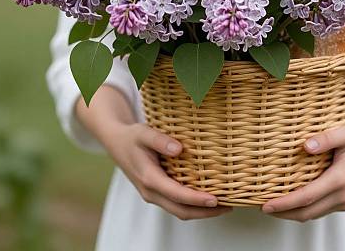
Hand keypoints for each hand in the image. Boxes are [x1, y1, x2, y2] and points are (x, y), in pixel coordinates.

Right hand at [103, 122, 232, 219]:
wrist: (116, 142)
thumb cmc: (132, 137)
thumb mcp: (144, 133)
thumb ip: (160, 140)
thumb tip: (179, 149)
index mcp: (149, 178)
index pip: (177, 195)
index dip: (197, 199)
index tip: (215, 200)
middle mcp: (151, 191)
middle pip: (181, 211)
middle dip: (205, 212)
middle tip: (227, 206)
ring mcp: (153, 194)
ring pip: (179, 210)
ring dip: (200, 211)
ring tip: (222, 205)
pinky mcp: (156, 192)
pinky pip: (176, 203)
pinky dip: (192, 204)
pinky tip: (205, 196)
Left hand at [261, 124, 344, 220]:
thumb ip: (325, 139)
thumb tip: (305, 145)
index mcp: (341, 179)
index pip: (306, 197)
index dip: (284, 203)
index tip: (265, 205)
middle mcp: (342, 195)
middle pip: (306, 212)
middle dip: (282, 212)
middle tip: (260, 206)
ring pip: (312, 214)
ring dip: (291, 213)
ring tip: (271, 205)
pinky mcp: (344, 201)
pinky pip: (319, 210)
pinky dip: (303, 209)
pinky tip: (290, 201)